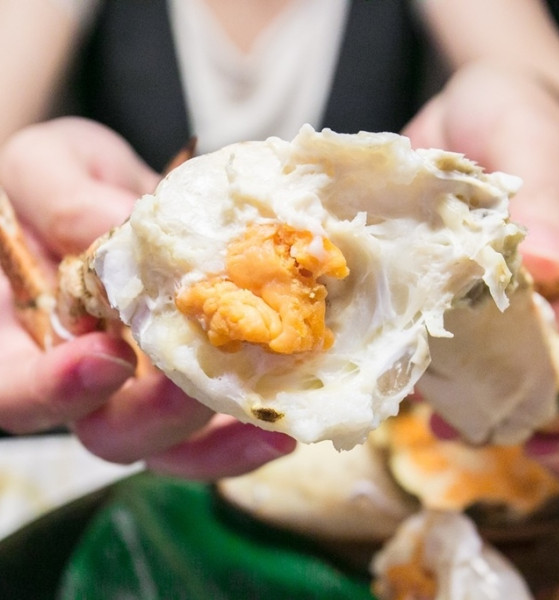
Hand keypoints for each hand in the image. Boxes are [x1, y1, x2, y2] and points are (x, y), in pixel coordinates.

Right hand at [0, 117, 294, 478]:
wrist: (114, 195)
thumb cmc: (63, 183)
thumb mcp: (48, 169)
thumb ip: (64, 202)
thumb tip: (122, 241)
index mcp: (23, 336)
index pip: (17, 389)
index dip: (56, 388)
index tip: (109, 355)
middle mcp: (83, 380)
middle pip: (108, 431)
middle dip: (157, 415)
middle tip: (200, 380)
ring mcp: (143, 390)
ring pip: (174, 446)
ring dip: (220, 440)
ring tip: (270, 419)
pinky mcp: (193, 384)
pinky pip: (218, 430)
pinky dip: (249, 431)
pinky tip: (287, 423)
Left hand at [405, 62, 558, 484]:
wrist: (461, 115)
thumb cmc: (510, 111)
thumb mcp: (531, 136)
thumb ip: (551, 197)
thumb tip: (556, 271)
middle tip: (534, 448)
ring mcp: (517, 306)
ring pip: (524, 379)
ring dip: (500, 416)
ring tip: (460, 431)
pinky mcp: (465, 306)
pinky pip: (463, 358)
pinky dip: (449, 387)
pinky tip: (430, 409)